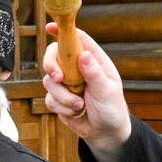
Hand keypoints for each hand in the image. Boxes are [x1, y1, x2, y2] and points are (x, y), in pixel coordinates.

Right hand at [40, 23, 131, 161]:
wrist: (105, 133)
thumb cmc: (112, 109)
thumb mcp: (107, 90)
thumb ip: (94, 73)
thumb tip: (83, 55)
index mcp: (93, 60)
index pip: (77, 39)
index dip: (62, 31)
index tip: (50, 28)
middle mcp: (77, 69)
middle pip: (54, 56)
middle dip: (52, 66)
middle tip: (58, 78)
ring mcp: (66, 83)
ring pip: (49, 81)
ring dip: (63, 96)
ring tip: (80, 105)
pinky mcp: (58, 99)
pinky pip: (50, 99)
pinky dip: (62, 108)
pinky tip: (76, 112)